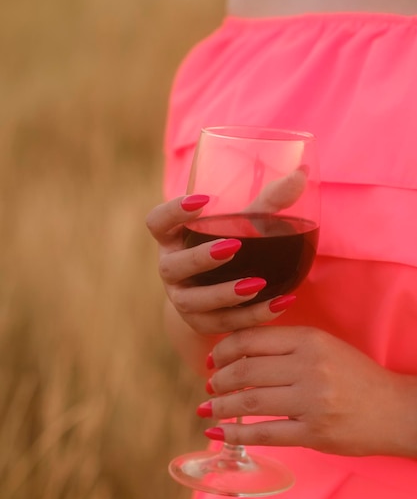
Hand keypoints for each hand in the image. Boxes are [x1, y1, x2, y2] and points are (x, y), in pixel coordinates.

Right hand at [145, 195, 294, 334]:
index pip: (158, 222)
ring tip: (256, 284)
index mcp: (172, 238)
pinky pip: (223, 324)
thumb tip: (301, 174)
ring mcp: (182, 299)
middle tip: (233, 247)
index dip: (173, 212)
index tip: (202, 200)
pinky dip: (252, 316)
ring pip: (193, 301)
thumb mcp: (242, 223)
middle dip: (200, 258)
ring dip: (223, 293)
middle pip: (172, 266)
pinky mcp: (201, 323)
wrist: (220, 294)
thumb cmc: (231, 243)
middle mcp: (171, 269)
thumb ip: (268, 202)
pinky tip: (280, 303)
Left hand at [202, 326, 416, 457]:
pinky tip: (218, 434)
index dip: (223, 350)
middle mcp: (309, 366)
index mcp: (310, 339)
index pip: (252, 339)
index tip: (212, 360)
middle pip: (246, 370)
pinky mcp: (314, 433)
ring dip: (221, 406)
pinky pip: (265, 433)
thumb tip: (237, 354)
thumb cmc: (356, 376)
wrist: (397, 410)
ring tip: (207, 409)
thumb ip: (286, 345)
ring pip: (250, 401)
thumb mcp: (325, 346)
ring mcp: (312, 401)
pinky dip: (236, 434)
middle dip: (218, 380)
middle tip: (209, 387)